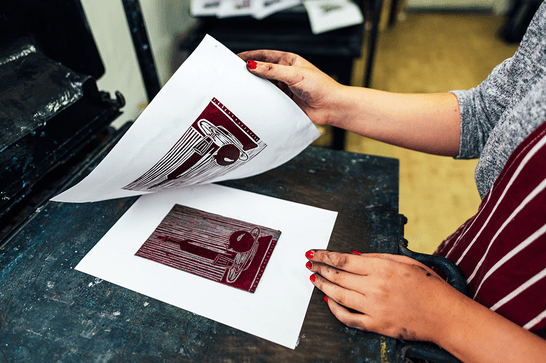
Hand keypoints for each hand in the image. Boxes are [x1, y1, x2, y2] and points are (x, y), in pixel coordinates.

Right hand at [238, 50, 344, 125]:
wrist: (331, 107)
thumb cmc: (320, 87)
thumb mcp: (294, 74)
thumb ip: (272, 70)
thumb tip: (252, 65)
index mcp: (289, 61)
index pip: (265, 56)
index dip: (250, 56)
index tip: (236, 58)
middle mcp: (285, 73)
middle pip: (262, 71)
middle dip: (250, 72)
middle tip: (234, 74)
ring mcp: (284, 88)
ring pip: (264, 86)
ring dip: (255, 87)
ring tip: (241, 87)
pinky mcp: (284, 102)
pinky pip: (269, 99)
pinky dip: (261, 99)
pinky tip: (253, 100)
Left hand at [305, 250, 462, 343]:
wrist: (445, 315)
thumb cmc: (430, 287)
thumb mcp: (405, 262)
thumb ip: (377, 257)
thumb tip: (353, 255)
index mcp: (382, 268)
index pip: (343, 260)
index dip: (325, 256)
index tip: (315, 253)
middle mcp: (375, 287)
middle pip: (337, 276)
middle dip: (320, 269)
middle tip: (310, 264)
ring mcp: (374, 307)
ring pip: (338, 295)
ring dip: (322, 286)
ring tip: (313, 279)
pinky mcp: (376, 324)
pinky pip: (348, 318)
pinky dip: (335, 309)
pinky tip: (328, 302)